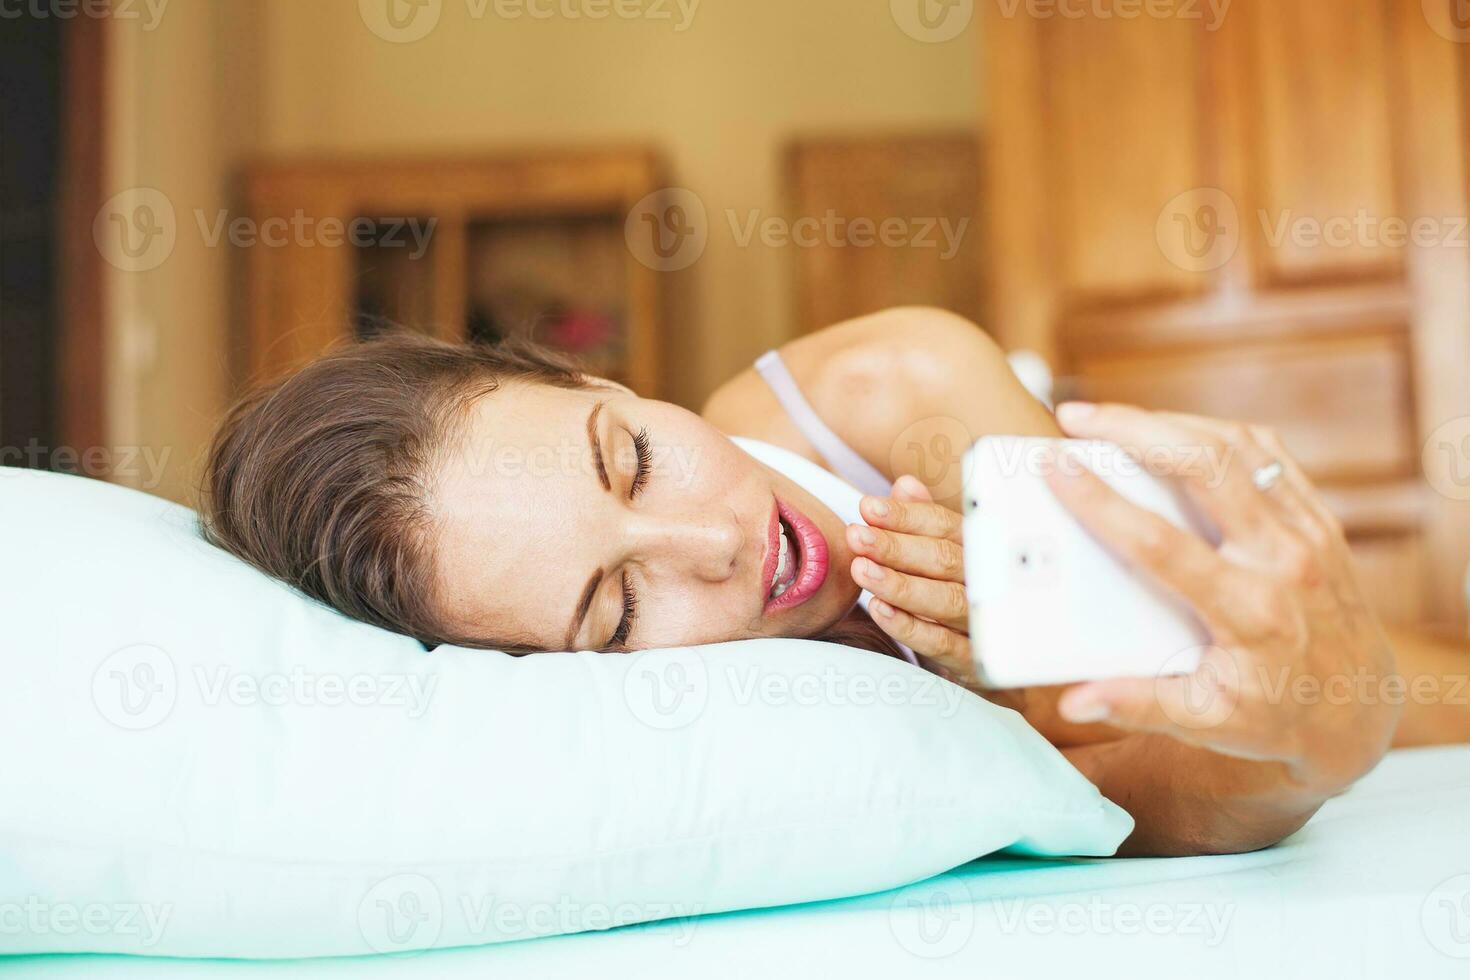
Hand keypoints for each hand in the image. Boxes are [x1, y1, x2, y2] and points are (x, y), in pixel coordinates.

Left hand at [845, 476, 976, 683]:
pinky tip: (879, 609)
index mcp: (977, 549)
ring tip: (861, 570)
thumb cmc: (954, 593)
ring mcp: (982, 623)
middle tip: (856, 536)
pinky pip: (943, 644)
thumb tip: (905, 484)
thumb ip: (923, 521)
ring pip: (945, 600)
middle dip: (896, 547)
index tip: (867, 508)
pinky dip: (910, 627)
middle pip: (944, 559)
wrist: (983, 658)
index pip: (943, 525)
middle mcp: (985, 582)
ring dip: (900, 584)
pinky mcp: (973, 661)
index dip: (905, 515)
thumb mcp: (940, 554)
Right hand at [1048, 403, 1399, 796]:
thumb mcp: (1206, 722)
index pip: (1162, 544)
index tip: (1057, 466)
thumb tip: (1074, 702)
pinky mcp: (1316, 517)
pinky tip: (1171, 431)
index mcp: (1250, 614)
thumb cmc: (1275, 715)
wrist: (1358, 710)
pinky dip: (1212, 432)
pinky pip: (1265, 453)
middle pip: (1205, 468)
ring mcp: (1307, 533)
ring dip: (1169, 422)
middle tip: (1075, 418)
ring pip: (1236, 447)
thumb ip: (1138, 704)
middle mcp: (1285, 562)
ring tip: (1111, 419)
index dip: (1102, 502)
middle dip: (1133, 430)